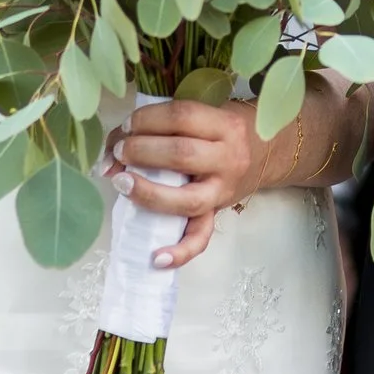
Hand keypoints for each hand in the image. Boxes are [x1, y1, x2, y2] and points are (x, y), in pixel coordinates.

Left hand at [103, 98, 285, 272]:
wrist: (261, 152)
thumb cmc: (219, 130)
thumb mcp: (203, 115)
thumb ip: (162, 123)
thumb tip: (112, 147)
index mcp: (225, 125)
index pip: (182, 116)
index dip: (146, 120)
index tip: (125, 126)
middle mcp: (229, 158)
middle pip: (181, 154)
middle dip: (140, 151)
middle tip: (119, 151)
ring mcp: (223, 190)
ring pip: (186, 198)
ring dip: (147, 192)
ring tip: (120, 182)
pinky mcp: (217, 213)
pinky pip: (200, 238)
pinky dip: (179, 252)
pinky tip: (156, 258)